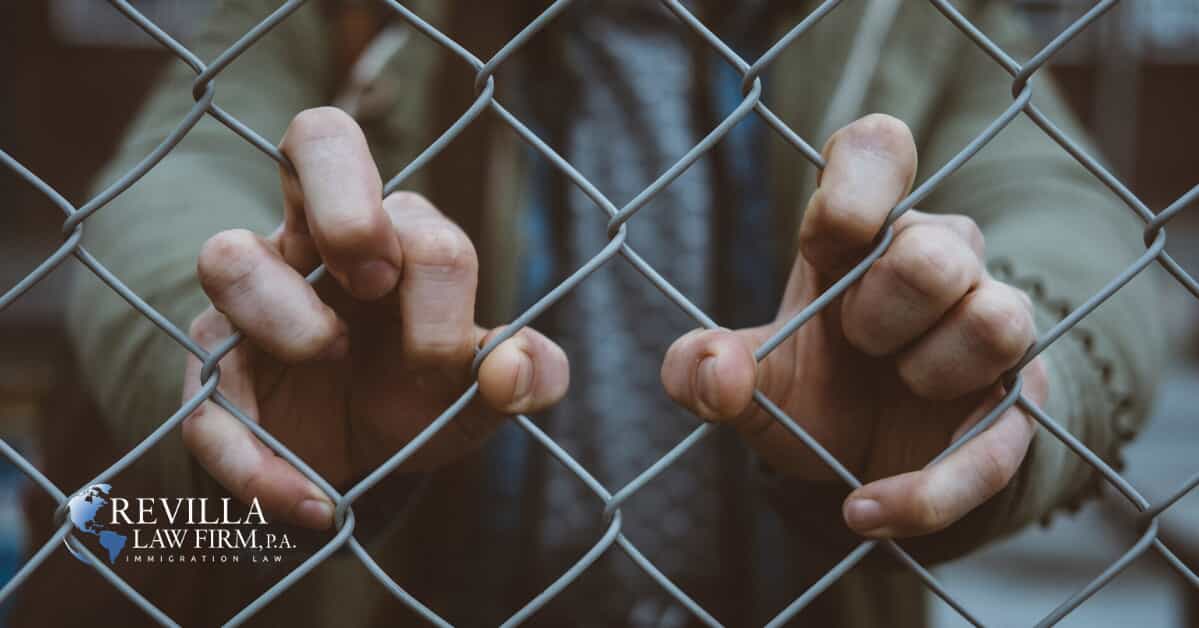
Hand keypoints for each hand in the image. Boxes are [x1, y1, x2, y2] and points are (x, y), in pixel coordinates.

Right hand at [182, 107, 568, 529]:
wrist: (352, 463)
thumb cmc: (418, 397)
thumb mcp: (481, 395)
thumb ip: (525, 376)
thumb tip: (517, 366)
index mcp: (396, 237)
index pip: (414, 213)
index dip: (434, 275)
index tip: (445, 353)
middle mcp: (318, 242)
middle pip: (317, 140)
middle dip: (347, 201)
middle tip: (373, 277)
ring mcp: (254, 301)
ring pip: (227, 255)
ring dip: (282, 311)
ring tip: (328, 358)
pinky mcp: (213, 373)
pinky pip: (204, 396)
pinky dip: (255, 459)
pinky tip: (313, 503)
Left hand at [661, 114, 1045, 538]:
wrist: (861, 463)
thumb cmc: (811, 387)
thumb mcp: (745, 382)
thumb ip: (701, 368)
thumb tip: (713, 368)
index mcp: (859, 235)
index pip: (879, 152)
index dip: (862, 177)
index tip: (836, 230)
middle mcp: (935, 261)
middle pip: (937, 246)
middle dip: (881, 305)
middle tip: (856, 340)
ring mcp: (986, 326)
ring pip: (996, 317)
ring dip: (929, 369)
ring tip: (894, 386)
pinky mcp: (1015, 404)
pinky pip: (1000, 440)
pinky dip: (928, 487)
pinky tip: (865, 509)